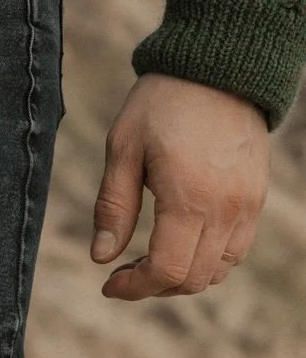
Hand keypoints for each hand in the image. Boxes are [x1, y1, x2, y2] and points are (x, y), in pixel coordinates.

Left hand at [91, 73, 268, 299]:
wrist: (217, 69)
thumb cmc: (162, 104)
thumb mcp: (123, 148)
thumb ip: (113, 207)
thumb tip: (101, 257)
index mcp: (190, 198)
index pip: (167, 271)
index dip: (135, 288)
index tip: (110, 285)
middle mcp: (226, 209)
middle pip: (194, 280)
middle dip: (155, 286)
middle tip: (124, 272)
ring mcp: (247, 206)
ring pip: (219, 271)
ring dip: (183, 277)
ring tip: (149, 258)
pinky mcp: (257, 198)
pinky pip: (236, 250)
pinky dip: (208, 260)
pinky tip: (180, 242)